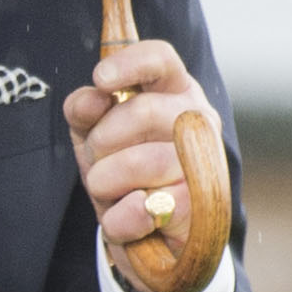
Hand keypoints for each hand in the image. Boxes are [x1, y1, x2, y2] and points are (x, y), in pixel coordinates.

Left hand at [64, 39, 216, 283]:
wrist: (144, 232)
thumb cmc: (119, 167)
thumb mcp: (91, 132)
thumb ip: (84, 109)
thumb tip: (93, 98)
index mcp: (171, 91)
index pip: (161, 59)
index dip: (131, 64)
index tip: (100, 79)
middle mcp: (198, 120)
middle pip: (142, 112)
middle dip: (101, 142)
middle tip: (99, 159)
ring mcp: (207, 163)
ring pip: (142, 163)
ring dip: (107, 182)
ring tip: (112, 189)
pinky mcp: (205, 207)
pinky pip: (144, 208)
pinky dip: (120, 218)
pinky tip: (128, 216)